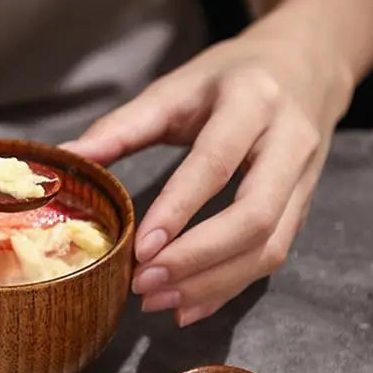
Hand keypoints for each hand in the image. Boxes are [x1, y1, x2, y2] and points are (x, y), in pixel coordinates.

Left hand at [62, 26, 352, 325]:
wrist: (305, 65)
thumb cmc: (229, 77)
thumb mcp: (176, 88)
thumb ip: (123, 126)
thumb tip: (67, 158)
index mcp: (252, 102)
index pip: (215, 163)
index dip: (177, 210)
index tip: (139, 250)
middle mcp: (289, 143)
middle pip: (254, 217)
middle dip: (197, 259)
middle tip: (144, 284)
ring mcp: (304, 180)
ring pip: (270, 247)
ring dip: (212, 284)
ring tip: (157, 301)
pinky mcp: (302, 208)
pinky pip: (272, 257)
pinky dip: (228, 288)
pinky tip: (188, 307)